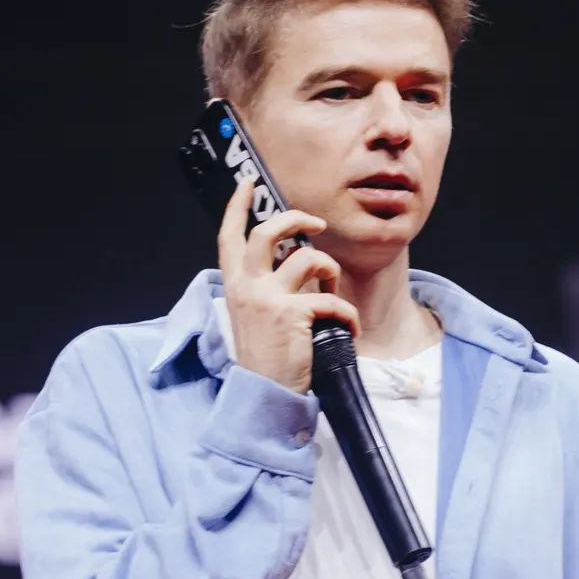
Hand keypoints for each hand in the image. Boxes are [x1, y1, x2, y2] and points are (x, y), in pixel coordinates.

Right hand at [217, 173, 360, 390]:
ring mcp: (268, 298)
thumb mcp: (253, 317)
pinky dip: (348, 313)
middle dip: (295, 219)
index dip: (237, 207)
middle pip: (267, 233)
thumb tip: (291, 263)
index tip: (247, 184)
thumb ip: (263, 288)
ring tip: (335, 290)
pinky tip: (349, 328)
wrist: (265, 394)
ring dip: (331, 270)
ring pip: (308, 259)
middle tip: (317, 225)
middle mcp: (246, 287)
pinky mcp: (292, 314)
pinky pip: (332, 299)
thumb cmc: (266, 358)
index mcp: (235, 286)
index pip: (229, 237)